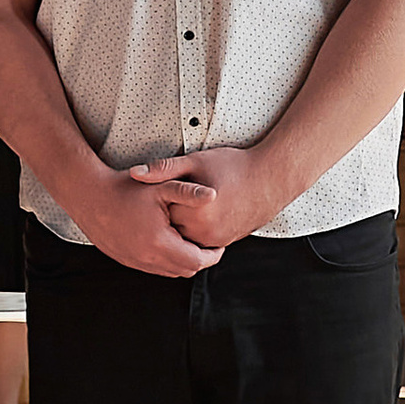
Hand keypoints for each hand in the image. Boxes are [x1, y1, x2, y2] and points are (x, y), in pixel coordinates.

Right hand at [64, 165, 221, 275]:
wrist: (87, 194)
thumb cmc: (123, 188)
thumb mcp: (159, 187)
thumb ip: (188, 192)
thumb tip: (214, 195)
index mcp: (159, 243)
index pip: (197, 261)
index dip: (213, 254)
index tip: (218, 243)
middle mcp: (147, 258)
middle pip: (185, 270)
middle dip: (199, 259)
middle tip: (206, 243)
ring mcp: (134, 262)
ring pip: (169, 272)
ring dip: (182, 261)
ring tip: (188, 242)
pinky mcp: (125, 260)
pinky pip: (153, 269)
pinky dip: (165, 260)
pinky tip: (166, 241)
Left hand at [128, 146, 281, 247]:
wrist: (270, 179)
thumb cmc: (232, 166)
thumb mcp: (195, 161)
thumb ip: (164, 169)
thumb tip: (134, 174)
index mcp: (195, 212)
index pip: (160, 210)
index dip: (157, 197)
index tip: (158, 187)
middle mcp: (205, 232)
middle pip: (170, 225)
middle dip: (166, 212)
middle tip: (166, 196)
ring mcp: (216, 240)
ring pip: (184, 234)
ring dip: (180, 221)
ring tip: (181, 202)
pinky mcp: (225, 242)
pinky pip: (198, 239)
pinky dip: (193, 227)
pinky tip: (196, 210)